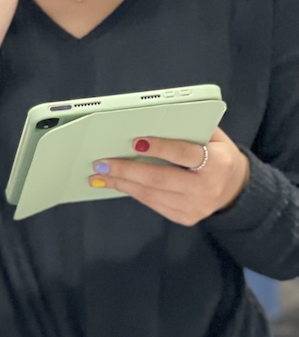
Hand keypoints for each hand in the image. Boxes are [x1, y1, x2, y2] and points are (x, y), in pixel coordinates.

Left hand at [89, 127, 249, 224]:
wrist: (236, 190)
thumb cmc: (219, 156)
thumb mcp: (215, 138)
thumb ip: (192, 127)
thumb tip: (155, 119)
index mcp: (218, 163)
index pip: (185, 154)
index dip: (160, 148)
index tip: (135, 142)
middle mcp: (206, 188)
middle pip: (160, 179)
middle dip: (127, 171)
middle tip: (102, 163)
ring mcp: (195, 207)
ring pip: (151, 195)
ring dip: (122, 184)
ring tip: (100, 175)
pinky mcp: (184, 218)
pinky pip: (153, 204)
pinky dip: (133, 192)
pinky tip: (117, 183)